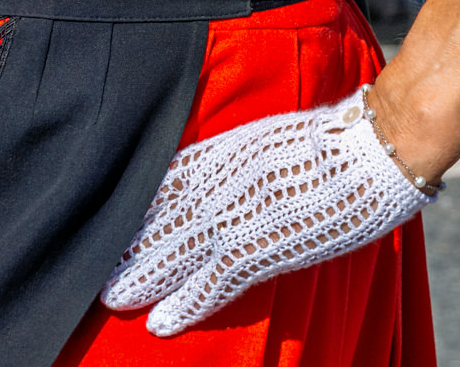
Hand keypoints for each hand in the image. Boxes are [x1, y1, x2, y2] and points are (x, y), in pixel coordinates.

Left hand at [100, 90, 430, 336]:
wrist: (367, 148)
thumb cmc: (325, 139)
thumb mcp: (262, 138)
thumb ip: (231, 157)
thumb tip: (210, 172)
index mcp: (219, 153)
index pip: (162, 184)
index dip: (134, 207)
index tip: (105, 219)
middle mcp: (218, 183)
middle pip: (159, 219)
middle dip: (127, 245)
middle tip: (91, 265)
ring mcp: (236, 215)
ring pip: (174, 251)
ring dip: (142, 276)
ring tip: (111, 295)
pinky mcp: (260, 247)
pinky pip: (213, 281)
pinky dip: (184, 303)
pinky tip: (159, 321)